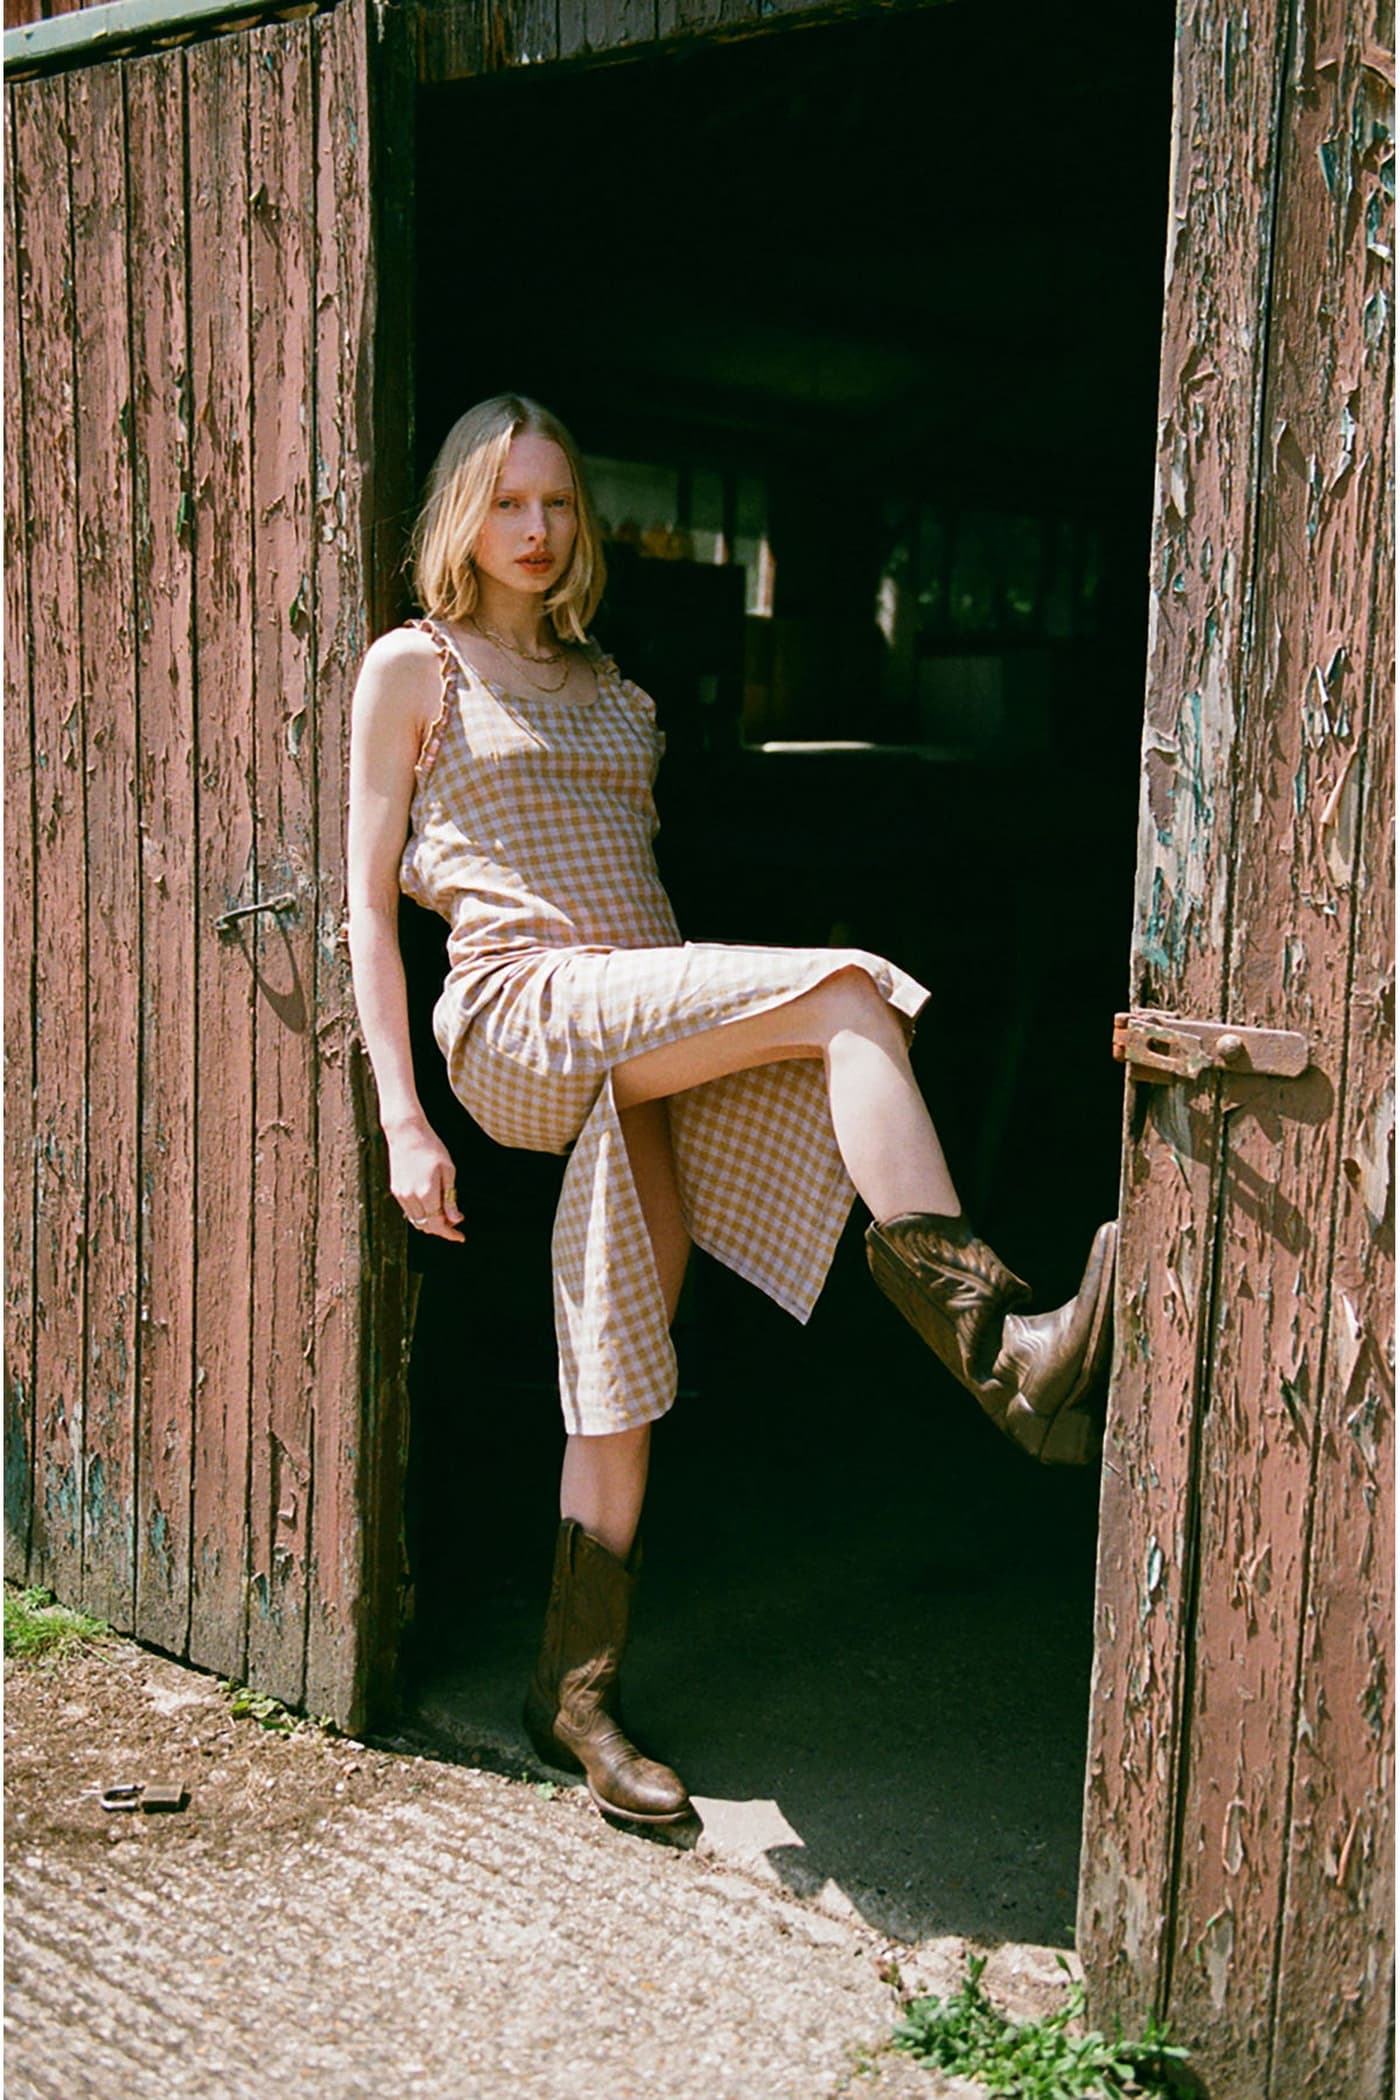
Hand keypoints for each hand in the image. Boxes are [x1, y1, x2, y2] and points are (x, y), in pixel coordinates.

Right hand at [386, 1122, 464, 1242]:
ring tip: (445, 1213)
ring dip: (431, 1222)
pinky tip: (431, 1205)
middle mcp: (411, 1197)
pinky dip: (421, 1214)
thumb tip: (456, 1220)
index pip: (438, 1224)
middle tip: (456, 1221)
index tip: (461, 1237)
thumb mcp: (448, 1171)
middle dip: (442, 1229)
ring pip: (417, 1221)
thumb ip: (450, 1198)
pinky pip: (409, 1212)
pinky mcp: (396, 1190)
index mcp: (427, 1193)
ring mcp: (401, 1195)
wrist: (406, 1132)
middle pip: (427, 1226)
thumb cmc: (432, 1148)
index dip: (450, 1234)